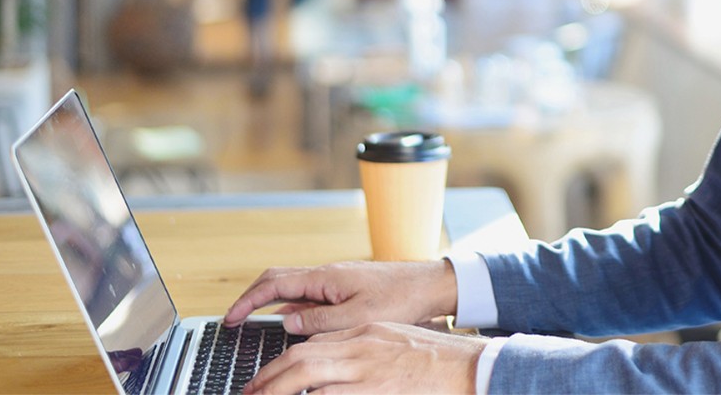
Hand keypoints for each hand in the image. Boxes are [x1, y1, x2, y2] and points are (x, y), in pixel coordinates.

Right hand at [224, 260, 457, 334]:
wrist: (430, 286)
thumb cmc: (401, 299)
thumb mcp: (358, 317)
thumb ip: (320, 323)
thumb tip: (287, 324)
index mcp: (326, 277)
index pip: (274, 284)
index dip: (248, 301)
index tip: (230, 319)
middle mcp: (327, 275)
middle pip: (277, 281)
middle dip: (252, 299)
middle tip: (234, 321)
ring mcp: (335, 281)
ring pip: (293, 290)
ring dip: (272, 306)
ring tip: (254, 327)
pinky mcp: (344, 289)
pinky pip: (310, 298)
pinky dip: (294, 311)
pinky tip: (291, 328)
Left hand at [243, 322, 486, 394]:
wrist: (470, 367)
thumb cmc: (440, 361)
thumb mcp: (398, 343)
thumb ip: (369, 348)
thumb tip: (337, 365)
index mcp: (368, 332)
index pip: (316, 342)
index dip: (286, 361)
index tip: (270, 378)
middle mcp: (363, 345)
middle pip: (302, 355)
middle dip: (269, 376)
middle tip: (250, 392)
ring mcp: (367, 368)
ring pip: (307, 373)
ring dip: (276, 389)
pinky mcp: (374, 388)